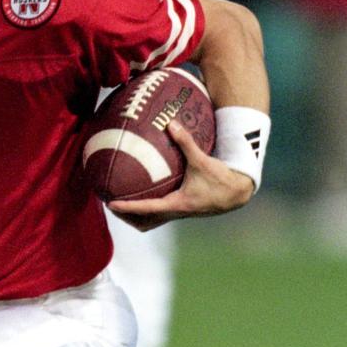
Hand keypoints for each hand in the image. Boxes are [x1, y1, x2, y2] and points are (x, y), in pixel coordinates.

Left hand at [107, 119, 254, 231]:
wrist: (237, 193)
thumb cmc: (220, 178)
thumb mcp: (202, 159)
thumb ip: (186, 142)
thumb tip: (170, 123)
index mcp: (178, 204)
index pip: (147, 208)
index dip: (128, 207)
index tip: (110, 203)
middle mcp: (176, 212)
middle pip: (144, 222)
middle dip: (126, 216)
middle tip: (110, 204)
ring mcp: (179, 213)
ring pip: (151, 222)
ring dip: (135, 216)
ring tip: (120, 203)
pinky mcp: (182, 210)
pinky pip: (159, 214)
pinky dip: (147, 209)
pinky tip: (142, 192)